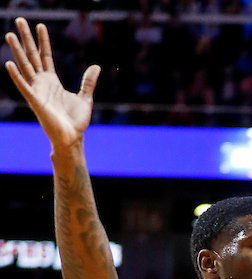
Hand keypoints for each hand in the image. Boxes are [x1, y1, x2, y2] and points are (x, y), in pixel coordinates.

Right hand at [5, 20, 99, 149]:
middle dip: (26, 39)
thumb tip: (96, 66)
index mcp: (52, 81)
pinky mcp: (35, 102)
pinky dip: (16, 76)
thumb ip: (88, 82)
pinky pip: (24, 87)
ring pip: (25, 66)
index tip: (40, 26)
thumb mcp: (85, 98)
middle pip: (32, 56)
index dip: (43, 41)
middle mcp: (42, 83)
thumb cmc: (76, 122)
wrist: (72, 138)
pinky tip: (9, 64)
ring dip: (17, 51)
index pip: (45, 56)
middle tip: (19, 20)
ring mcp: (37, 91)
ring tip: (10, 35)